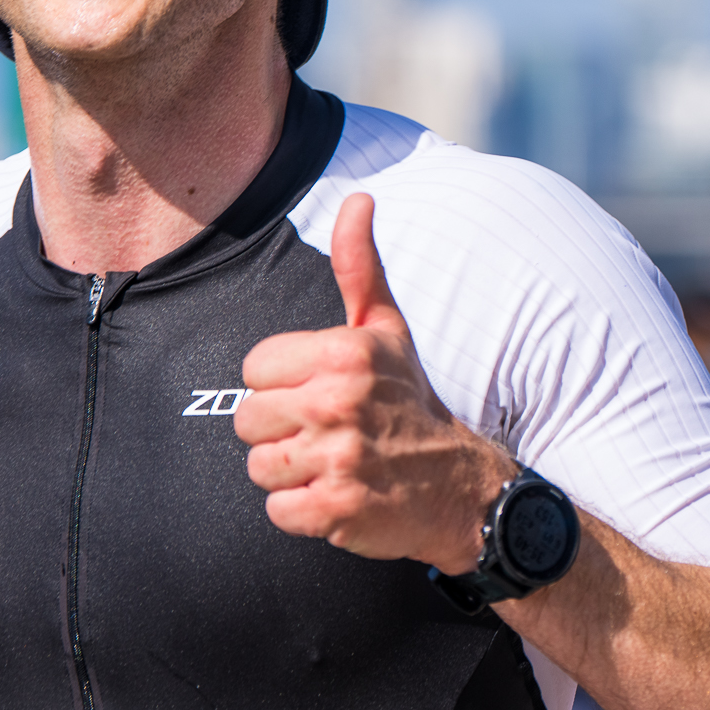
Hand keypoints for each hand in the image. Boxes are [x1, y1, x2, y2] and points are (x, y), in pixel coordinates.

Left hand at [236, 192, 514, 571]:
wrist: (461, 487)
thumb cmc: (411, 402)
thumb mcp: (387, 329)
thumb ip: (359, 265)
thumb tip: (359, 198)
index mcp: (343, 353)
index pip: (254, 369)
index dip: (281, 385)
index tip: (320, 393)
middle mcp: (338, 402)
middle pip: (248, 420)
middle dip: (281, 431)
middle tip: (327, 433)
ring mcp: (338, 459)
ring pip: (259, 467)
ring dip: (289, 473)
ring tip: (332, 464)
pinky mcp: (336, 510)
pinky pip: (276, 511)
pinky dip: (300, 511)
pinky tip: (336, 495)